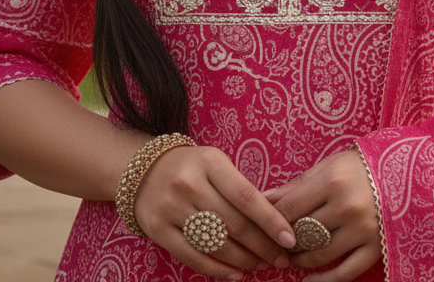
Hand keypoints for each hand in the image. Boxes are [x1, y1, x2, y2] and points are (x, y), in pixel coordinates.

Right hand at [133, 144, 297, 279]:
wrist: (143, 171)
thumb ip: (239, 188)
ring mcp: (172, 207)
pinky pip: (194, 257)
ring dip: (244, 260)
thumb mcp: (216, 164)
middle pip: (234, 223)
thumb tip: (273, 223)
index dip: (270, 220)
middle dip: (262, 246)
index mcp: (210, 162)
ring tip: (261, 265)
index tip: (290, 238)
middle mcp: (189, 183)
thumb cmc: (193, 168)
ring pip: (216, 243)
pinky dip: (218, 270)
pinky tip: (236, 273)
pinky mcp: (158, 230)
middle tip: (281, 259)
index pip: (247, 196)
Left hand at [264, 149, 381, 281]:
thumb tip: (264, 198)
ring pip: (319, 255)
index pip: (290, 208)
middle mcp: (346, 207)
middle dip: (285, 242)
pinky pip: (344, 273)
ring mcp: (362, 230)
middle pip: (302, 233)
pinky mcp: (375, 249)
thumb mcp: (329, 165)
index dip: (271, 220)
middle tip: (276, 244)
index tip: (264, 226)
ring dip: (300, 260)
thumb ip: (297, 185)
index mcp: (332, 181)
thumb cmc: (360, 166)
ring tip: (293, 257)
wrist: (406, 173)